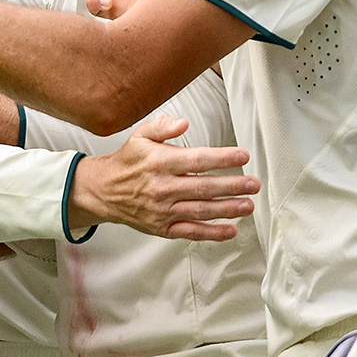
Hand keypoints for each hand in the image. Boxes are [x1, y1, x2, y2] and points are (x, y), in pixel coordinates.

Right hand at [67, 116, 257, 240]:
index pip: (196, 160)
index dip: (222, 158)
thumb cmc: (128, 162)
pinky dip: (212, 234)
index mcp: (159, 162)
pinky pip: (190, 232)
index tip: (243, 156)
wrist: (103, 191)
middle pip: (203, 187)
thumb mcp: (140, 136)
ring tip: (248, 205)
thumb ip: (162, 126)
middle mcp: (162, 187)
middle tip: (253, 184)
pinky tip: (230, 230)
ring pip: (200, 211)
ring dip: (227, 209)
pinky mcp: (163, 228)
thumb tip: (183, 123)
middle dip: (232, 186)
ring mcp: (162, 210)